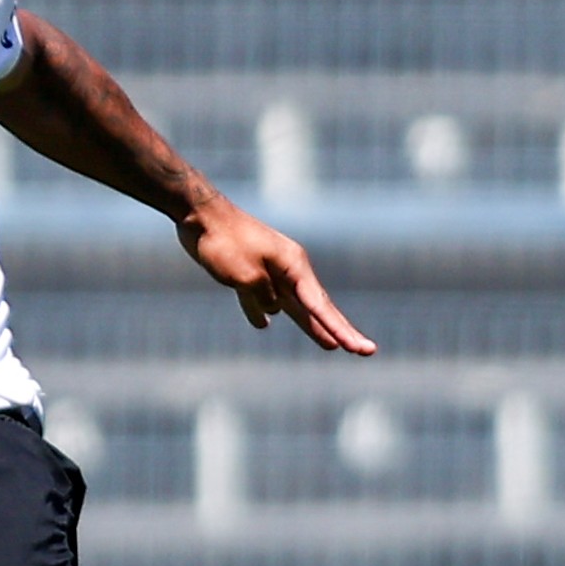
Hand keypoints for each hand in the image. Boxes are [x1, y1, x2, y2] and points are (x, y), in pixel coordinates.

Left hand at [178, 197, 376, 355]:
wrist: (199, 214)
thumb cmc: (224, 242)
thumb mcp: (247, 276)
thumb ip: (265, 296)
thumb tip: (274, 309)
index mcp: (294, 266)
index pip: (321, 307)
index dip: (341, 332)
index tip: (363, 350)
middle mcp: (287, 268)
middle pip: (317, 308)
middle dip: (338, 330)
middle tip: (365, 351)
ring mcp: (268, 269)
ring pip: (293, 305)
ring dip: (310, 326)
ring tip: (329, 345)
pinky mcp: (245, 270)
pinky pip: (260, 297)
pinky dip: (262, 311)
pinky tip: (263, 324)